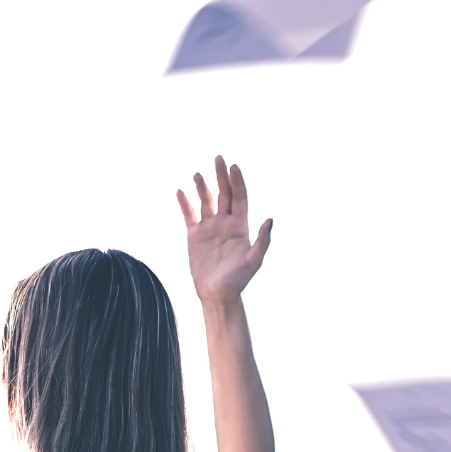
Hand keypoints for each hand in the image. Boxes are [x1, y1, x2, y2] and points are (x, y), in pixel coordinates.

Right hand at [178, 155, 272, 303]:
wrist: (217, 294)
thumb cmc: (239, 280)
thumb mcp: (254, 261)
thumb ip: (262, 240)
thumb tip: (270, 219)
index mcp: (241, 225)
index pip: (239, 197)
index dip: (237, 181)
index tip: (234, 166)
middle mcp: (225, 223)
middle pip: (223, 193)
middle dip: (221, 175)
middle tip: (218, 157)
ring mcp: (209, 228)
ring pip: (205, 201)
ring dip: (202, 187)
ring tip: (197, 173)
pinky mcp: (194, 235)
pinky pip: (188, 215)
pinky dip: (184, 203)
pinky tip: (180, 191)